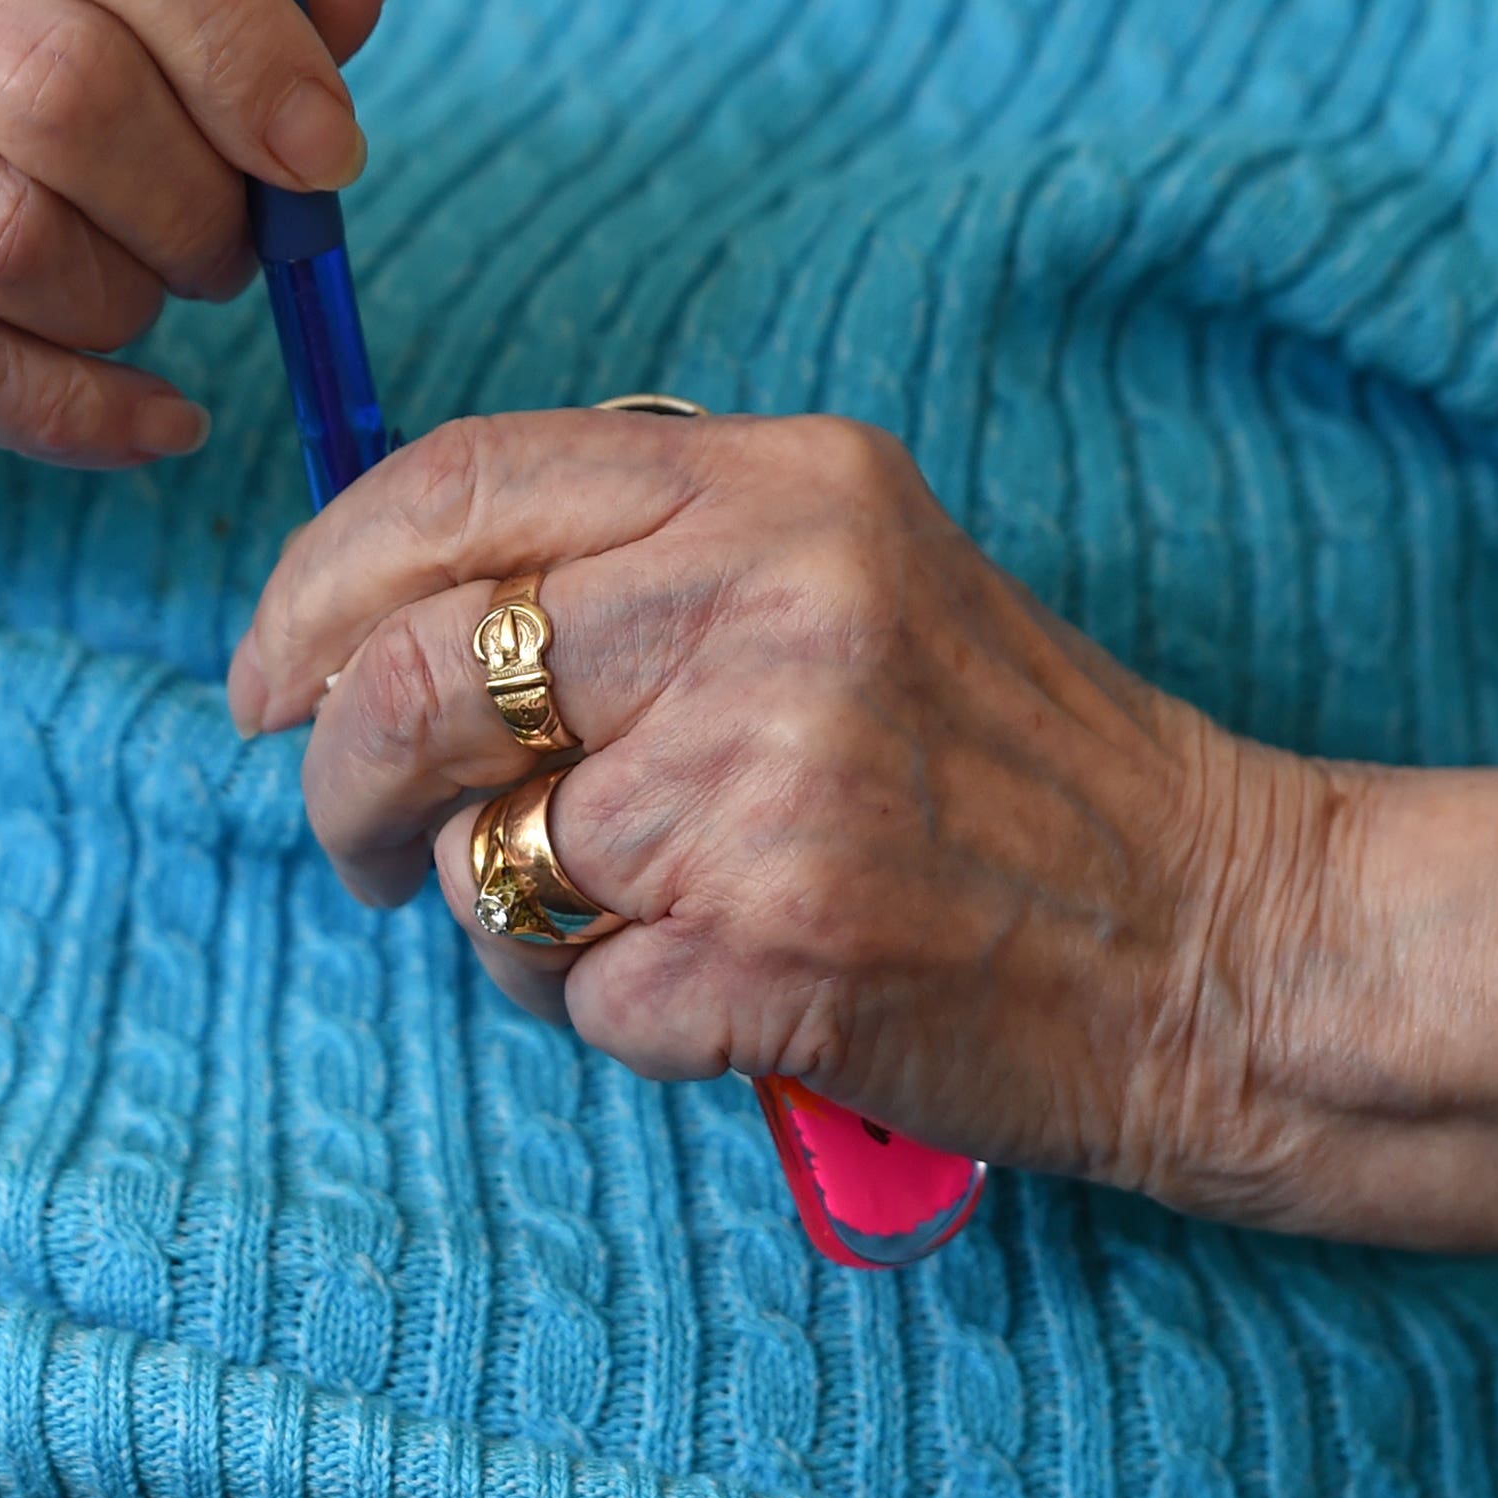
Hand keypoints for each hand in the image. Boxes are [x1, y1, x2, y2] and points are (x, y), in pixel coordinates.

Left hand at [228, 409, 1497, 1241]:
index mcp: (782, 484)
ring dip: (504, 915)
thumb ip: (647, 554)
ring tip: (625, 919)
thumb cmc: (1016, 770)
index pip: (449, 486)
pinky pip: (573, 992)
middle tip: (359, 840)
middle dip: (337, 779)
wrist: (1234, 940)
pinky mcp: (777, 944)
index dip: (310, 585)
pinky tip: (724, 987)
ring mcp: (769, 779)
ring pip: (478, 854)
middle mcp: (769, 603)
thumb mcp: (856, 574)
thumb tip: (375, 609)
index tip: (264, 674)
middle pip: (410, 674)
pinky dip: (612, 1013)